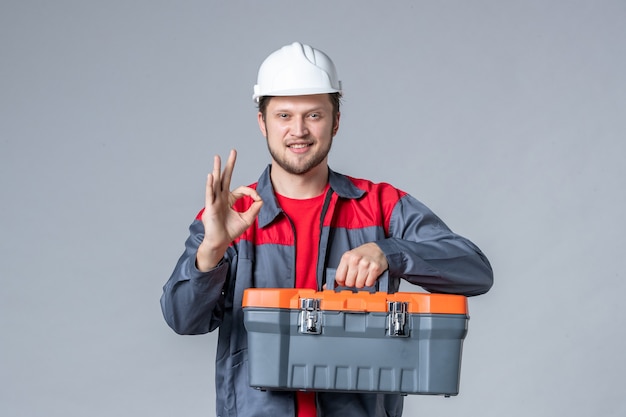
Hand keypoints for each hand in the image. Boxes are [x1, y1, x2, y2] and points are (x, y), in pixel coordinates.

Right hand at [196, 149, 262, 270]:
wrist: (220, 242)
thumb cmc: (231, 231)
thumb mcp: (248, 219)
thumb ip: (255, 208)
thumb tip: (261, 199)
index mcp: (229, 199)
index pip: (241, 189)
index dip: (251, 191)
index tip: (257, 197)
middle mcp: (221, 197)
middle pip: (225, 177)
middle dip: (229, 164)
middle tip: (233, 151)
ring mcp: (214, 201)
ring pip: (216, 182)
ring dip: (217, 169)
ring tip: (217, 157)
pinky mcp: (210, 207)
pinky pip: (210, 194)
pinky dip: (210, 185)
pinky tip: (211, 176)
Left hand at [334, 242, 387, 287]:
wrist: (378, 249)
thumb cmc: (362, 255)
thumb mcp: (348, 260)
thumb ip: (339, 272)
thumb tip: (326, 286)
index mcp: (346, 257)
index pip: (339, 277)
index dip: (342, 282)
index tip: (346, 279)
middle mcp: (355, 260)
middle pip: (349, 283)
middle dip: (352, 283)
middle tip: (356, 277)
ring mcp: (365, 264)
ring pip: (359, 285)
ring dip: (361, 283)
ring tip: (363, 276)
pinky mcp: (375, 268)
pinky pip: (369, 284)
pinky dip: (369, 283)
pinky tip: (369, 276)